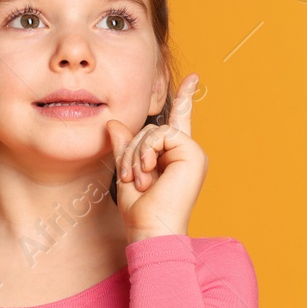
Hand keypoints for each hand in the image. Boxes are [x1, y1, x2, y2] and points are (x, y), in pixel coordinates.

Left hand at [105, 73, 206, 240]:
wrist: (151, 230)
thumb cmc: (141, 211)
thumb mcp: (127, 172)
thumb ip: (124, 147)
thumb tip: (113, 123)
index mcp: (176, 157)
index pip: (180, 122)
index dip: (186, 98)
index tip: (193, 78)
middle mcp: (187, 154)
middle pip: (152, 129)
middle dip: (133, 150)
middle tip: (131, 177)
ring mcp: (192, 154)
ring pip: (155, 131)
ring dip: (138, 154)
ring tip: (140, 179)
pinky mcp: (193, 154)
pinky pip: (162, 135)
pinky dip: (148, 152)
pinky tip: (149, 171)